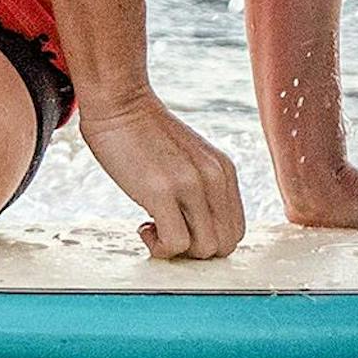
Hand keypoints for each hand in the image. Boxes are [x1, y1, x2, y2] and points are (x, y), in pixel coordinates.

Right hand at [79, 90, 245, 258]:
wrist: (121, 105)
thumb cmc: (148, 136)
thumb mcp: (190, 160)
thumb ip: (203, 187)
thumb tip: (200, 228)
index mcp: (225, 171)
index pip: (236, 230)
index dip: (208, 240)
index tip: (182, 226)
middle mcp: (216, 178)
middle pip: (225, 245)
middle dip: (195, 252)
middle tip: (167, 231)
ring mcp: (191, 185)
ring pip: (204, 249)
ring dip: (176, 250)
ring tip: (153, 226)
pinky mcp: (162, 191)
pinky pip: (176, 244)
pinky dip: (158, 247)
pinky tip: (143, 225)